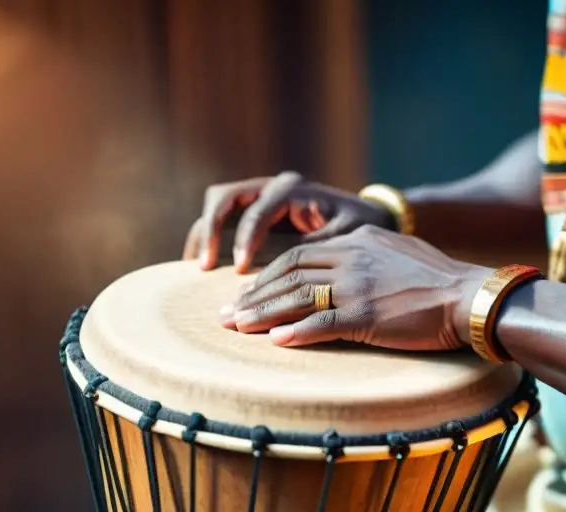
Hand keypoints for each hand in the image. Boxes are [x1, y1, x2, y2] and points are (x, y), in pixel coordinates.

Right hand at [182, 171, 395, 271]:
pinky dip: (210, 236)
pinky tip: (203, 264)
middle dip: (210, 230)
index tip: (239, 270)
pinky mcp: (255, 209)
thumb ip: (315, 246)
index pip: (256, 212)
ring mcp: (260, 195)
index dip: (244, 241)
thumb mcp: (345, 236)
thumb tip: (286, 269)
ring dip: (203, 232)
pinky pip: (223, 217)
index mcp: (292, 189)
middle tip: (204, 265)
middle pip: (224, 197)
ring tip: (197, 267)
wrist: (368, 215)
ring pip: (217, 203)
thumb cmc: (359, 226)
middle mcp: (270, 186)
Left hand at [220, 225, 492, 350]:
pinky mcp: (367, 315)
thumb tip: (345, 272)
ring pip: (297, 297)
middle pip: (288, 273)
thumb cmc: (440, 281)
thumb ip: (366, 256)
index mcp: (356, 241)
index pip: (299, 254)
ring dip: (262, 314)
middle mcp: (352, 258)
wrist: (469, 296)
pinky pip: (322, 324)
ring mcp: (358, 286)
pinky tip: (275, 342)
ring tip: (236, 327)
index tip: (248, 292)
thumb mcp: (398, 254)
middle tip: (227, 313)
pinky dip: (296, 333)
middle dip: (253, 294)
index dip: (268, 275)